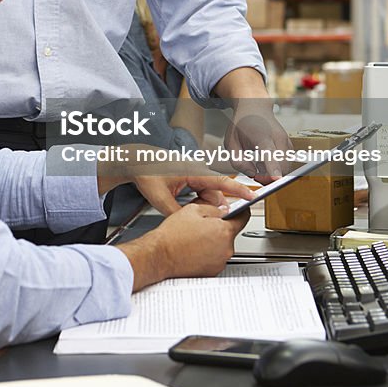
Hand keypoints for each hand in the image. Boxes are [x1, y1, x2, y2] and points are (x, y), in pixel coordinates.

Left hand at [96, 143, 251, 211]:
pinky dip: (198, 202)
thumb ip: (178, 213)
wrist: (135, 162)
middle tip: (202, 216)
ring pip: (209, 195)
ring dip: (203, 206)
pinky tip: (186, 206)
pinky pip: (202, 192)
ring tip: (185, 208)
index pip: (221, 181)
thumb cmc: (146, 171)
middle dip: (212, 207)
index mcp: (193, 171)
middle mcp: (197, 170)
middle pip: (215, 193)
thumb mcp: (160, 198)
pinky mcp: (190, 178)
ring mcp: (194, 174)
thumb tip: (191, 224)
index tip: (252, 195)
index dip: (238, 189)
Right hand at [118, 202, 249, 289]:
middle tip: (203, 225)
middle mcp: (225, 249)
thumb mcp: (193, 210)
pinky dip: (208, 254)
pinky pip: (215, 258)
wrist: (160, 256)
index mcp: (224, 231)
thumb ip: (214, 209)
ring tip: (195, 238)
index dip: (241, 211)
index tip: (239, 210)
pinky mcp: (212, 272)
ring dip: (214, 242)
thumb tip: (224, 210)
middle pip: (231, 233)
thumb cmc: (172, 235)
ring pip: (222, 246)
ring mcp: (219, 262)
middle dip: (220, 228)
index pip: (244, 218)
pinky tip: (194, 249)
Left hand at [213, 67, 291, 181]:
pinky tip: (264, 160)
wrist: (255, 107)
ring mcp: (286, 141)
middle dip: (269, 177)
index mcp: (262, 136)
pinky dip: (276, 167)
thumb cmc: (241, 124)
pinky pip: (285, 163)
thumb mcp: (230, 142)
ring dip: (272, 173)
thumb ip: (238, 161)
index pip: (270, 154)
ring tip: (257, 162)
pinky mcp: (290, 146)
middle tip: (254, 173)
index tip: (276, 179)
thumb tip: (253, 174)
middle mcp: (278, 138)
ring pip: (285, 167)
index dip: (273, 168)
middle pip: (281, 166)